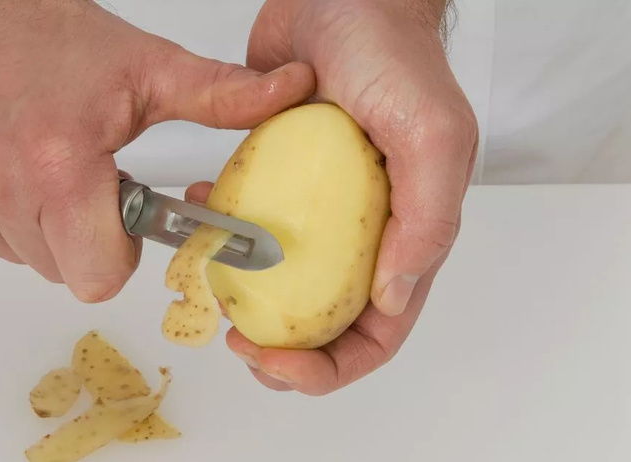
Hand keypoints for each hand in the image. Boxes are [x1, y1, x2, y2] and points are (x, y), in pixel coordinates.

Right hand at [0, 0, 314, 301]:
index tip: (119, 220)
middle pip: (60, 270)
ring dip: (39, 224)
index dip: (116, 257)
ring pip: (17, 255)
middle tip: (85, 182)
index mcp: (59, 165)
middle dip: (82, 238)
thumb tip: (292, 90)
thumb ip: (222, 95)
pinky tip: (4, 160)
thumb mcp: (148, 67)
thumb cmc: (54, 35)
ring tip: (44, 162)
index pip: (96, 278)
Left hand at [203, 0, 477, 394]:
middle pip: (322, 325)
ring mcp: (316, 211)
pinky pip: (246, 224)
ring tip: (209, 288)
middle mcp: (361, 235)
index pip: (377, 332)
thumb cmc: (393, 57)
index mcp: (406, 237)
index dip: (328, 367)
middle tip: (234, 337)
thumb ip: (426, 219)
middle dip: (279, 350)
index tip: (274, 362)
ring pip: (278, 284)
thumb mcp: (428, 135)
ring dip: (242, 298)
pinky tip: (202, 208)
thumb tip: (394, 298)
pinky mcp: (278, 181)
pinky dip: (220, 229)